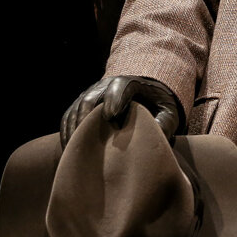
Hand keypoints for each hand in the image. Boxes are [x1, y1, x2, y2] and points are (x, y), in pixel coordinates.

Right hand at [60, 75, 183, 145]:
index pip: (119, 87)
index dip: (114, 99)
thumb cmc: (159, 106)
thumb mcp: (169, 113)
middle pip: (90, 99)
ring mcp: (90, 95)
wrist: (145, 96)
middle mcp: (105, 86)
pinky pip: (68, 118)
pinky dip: (67, 133)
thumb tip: (154, 136)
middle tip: (86, 141)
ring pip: (76, 110)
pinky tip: (70, 152)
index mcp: (130, 84)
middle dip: (87, 119)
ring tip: (76, 153)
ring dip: (74, 130)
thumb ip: (165, 123)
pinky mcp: (80, 107)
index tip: (111, 116)